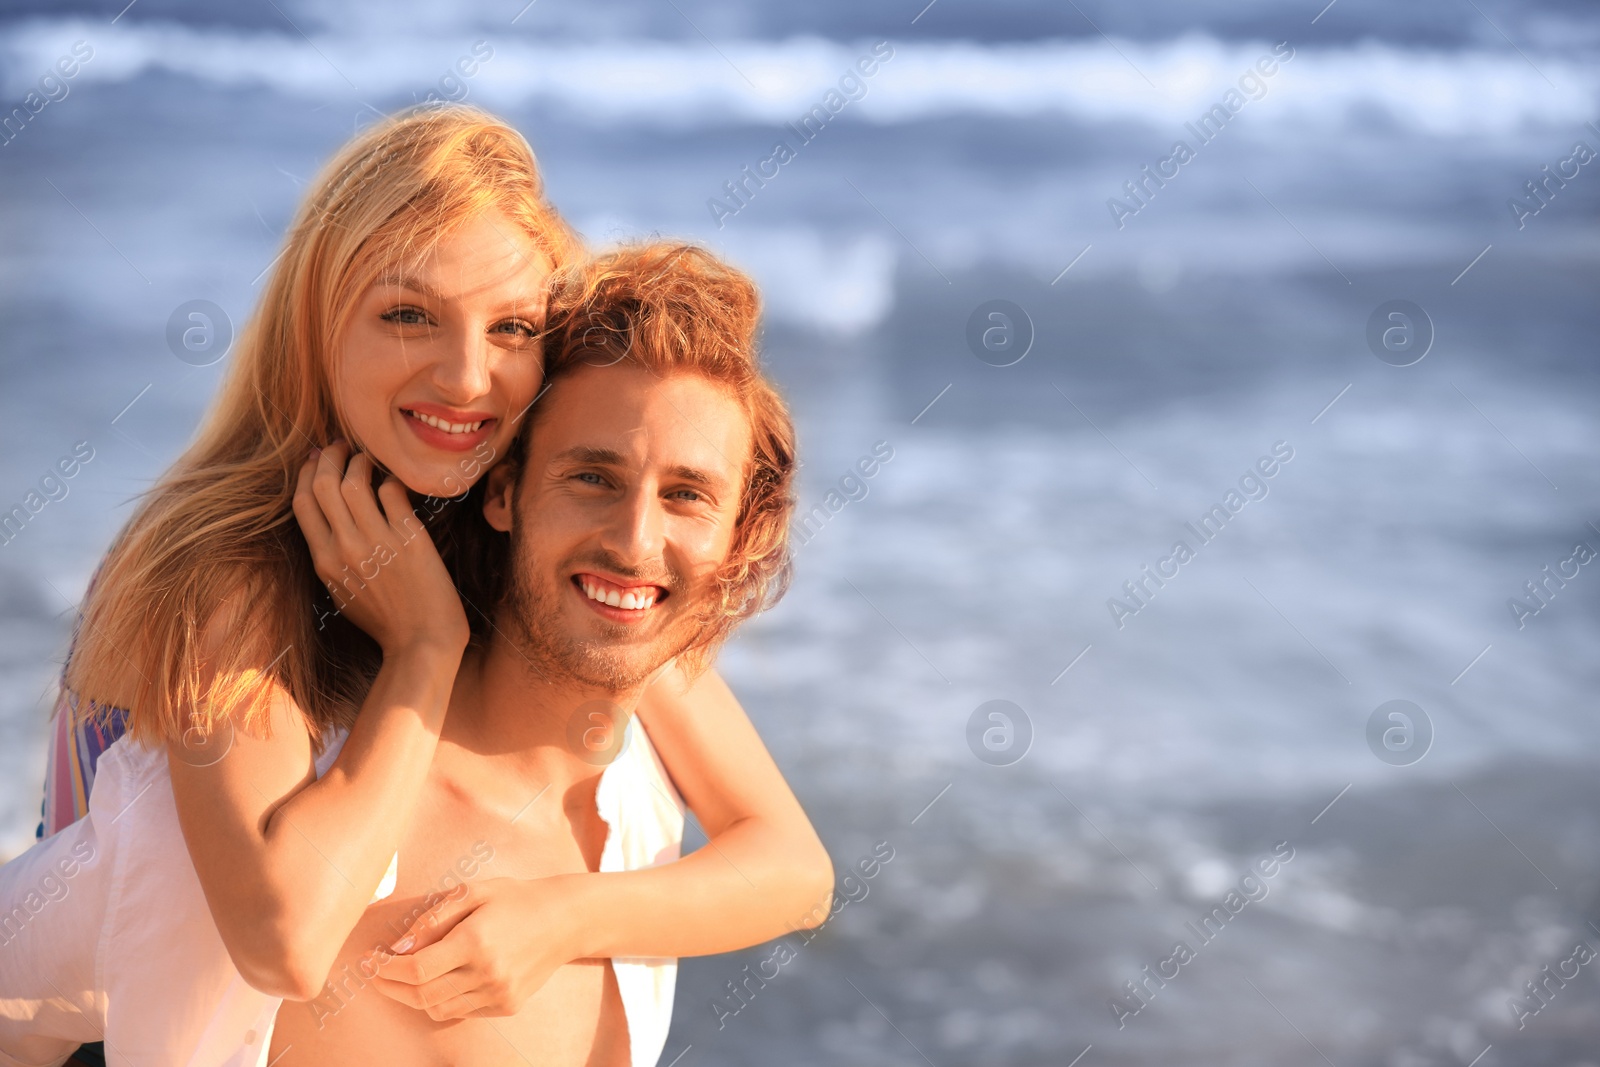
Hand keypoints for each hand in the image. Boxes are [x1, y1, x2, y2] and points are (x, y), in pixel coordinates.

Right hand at [293, 441, 468, 654]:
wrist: (422, 642)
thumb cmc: (385, 620)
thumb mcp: (342, 592)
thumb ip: (330, 557)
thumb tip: (328, 521)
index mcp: (324, 561)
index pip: (303, 502)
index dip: (307, 473)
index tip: (317, 459)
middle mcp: (345, 548)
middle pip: (324, 484)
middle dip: (331, 456)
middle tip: (342, 445)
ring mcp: (378, 542)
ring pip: (356, 481)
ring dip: (361, 460)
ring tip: (369, 457)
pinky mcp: (410, 538)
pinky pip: (393, 492)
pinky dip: (392, 479)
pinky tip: (396, 480)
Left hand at [372, 876, 582, 1019]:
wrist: (564, 920)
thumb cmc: (515, 898)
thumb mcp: (474, 892)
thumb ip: (433, 918)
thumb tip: (400, 947)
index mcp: (476, 940)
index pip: (417, 969)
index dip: (386, 969)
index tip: (371, 959)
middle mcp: (488, 973)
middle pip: (422, 995)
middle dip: (390, 986)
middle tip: (376, 973)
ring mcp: (498, 993)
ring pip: (438, 1008)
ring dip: (412, 996)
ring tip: (401, 978)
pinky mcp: (507, 1005)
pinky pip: (461, 1011)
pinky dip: (440, 1000)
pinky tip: (437, 981)